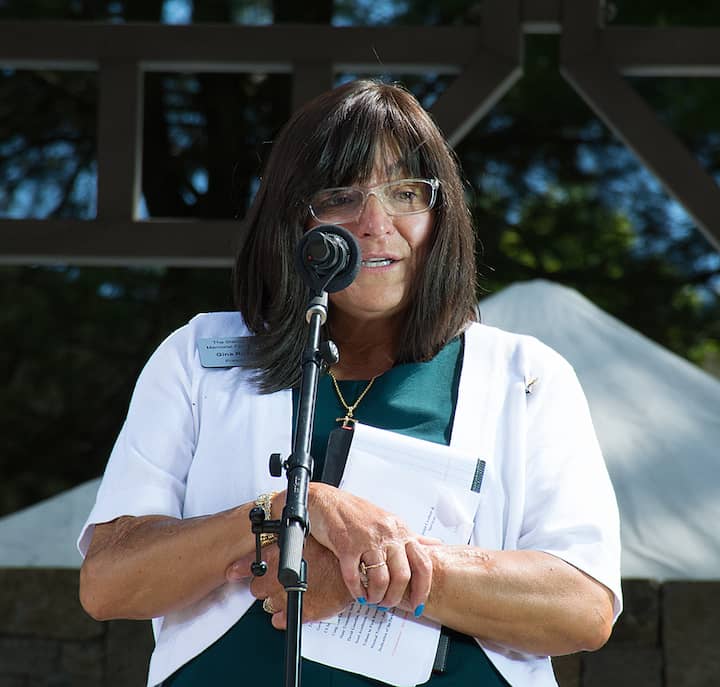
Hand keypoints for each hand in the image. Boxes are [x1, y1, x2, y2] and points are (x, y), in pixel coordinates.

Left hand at [226, 536, 352, 629]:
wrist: (354, 570)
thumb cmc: (332, 553)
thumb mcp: (305, 538)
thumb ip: (284, 541)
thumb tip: (268, 537)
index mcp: (281, 556)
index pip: (249, 565)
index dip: (239, 569)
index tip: (232, 572)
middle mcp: (281, 578)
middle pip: (257, 587)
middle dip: (264, 584)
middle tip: (277, 578)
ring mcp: (290, 598)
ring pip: (268, 604)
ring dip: (276, 598)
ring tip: (290, 589)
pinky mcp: (302, 613)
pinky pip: (280, 620)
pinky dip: (283, 615)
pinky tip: (292, 604)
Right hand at [307, 483, 432, 612]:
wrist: (327, 501)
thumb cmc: (357, 512)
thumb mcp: (389, 521)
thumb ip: (410, 536)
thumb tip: (436, 544)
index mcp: (400, 529)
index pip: (422, 563)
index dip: (422, 588)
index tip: (418, 604)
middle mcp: (387, 533)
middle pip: (402, 576)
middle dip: (395, 597)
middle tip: (387, 603)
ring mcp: (367, 539)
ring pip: (380, 579)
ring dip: (376, 596)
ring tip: (372, 599)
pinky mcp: (346, 546)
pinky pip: (355, 577)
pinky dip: (357, 590)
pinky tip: (358, 593)